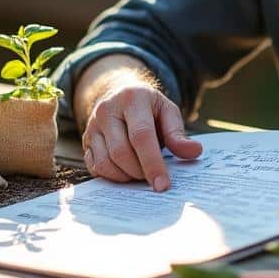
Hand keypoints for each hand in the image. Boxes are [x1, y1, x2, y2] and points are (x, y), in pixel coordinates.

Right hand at [81, 80, 202, 190]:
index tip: (163, 184)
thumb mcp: (167, 111)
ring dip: (125, 177)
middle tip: (153, 178)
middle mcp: (107, 110)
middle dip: (139, 172)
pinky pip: (95, 166)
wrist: (118, 93)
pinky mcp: (85, 140)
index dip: (153, 163)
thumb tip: (193, 152)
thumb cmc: (147, 107)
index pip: (141, 135)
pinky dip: (111, 176)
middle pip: (121, 152)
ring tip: (140, 174)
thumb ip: (178, 133)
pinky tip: (125, 172)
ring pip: (105, 162)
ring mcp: (92, 125)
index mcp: (132, 98)